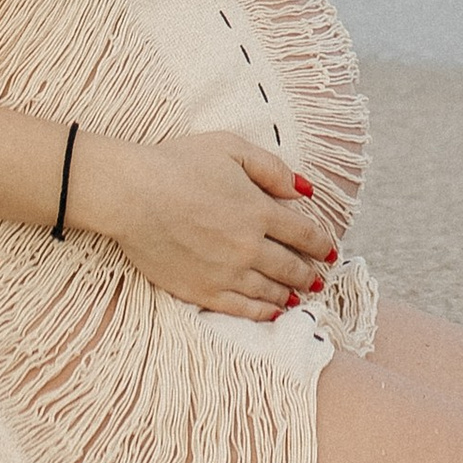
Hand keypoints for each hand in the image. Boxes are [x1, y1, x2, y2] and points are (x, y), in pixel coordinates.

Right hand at [75, 130, 335, 321]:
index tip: (331, 250)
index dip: (322, 243)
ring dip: (290, 293)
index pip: (304, 233)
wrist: (131, 195)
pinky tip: (273, 312)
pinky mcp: (202, 291)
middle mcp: (249, 247)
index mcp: (258, 211)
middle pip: (290, 266)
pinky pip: (242, 309)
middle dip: (309, 271)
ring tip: (300, 295)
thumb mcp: (231, 149)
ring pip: (270, 291)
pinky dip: (263, 313)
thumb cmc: (178, 163)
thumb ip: (272, 169)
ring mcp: (226, 273)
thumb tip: (304, 190)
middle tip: (319, 277)